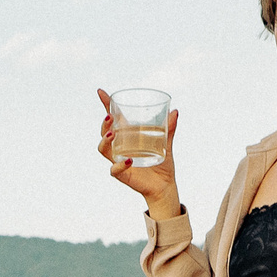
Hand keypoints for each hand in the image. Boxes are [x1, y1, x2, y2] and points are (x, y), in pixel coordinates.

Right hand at [96, 88, 181, 219]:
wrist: (164, 185)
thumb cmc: (163, 164)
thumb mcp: (167, 144)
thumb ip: (169, 129)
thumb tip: (175, 111)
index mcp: (127, 137)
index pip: (113, 119)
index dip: (106, 105)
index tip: (100, 91)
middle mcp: (119, 148)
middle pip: (104, 133)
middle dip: (104, 124)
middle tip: (110, 116)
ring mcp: (118, 160)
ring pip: (103, 149)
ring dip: (105, 140)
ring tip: (112, 134)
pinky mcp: (122, 174)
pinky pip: (115, 170)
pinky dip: (120, 164)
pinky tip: (129, 160)